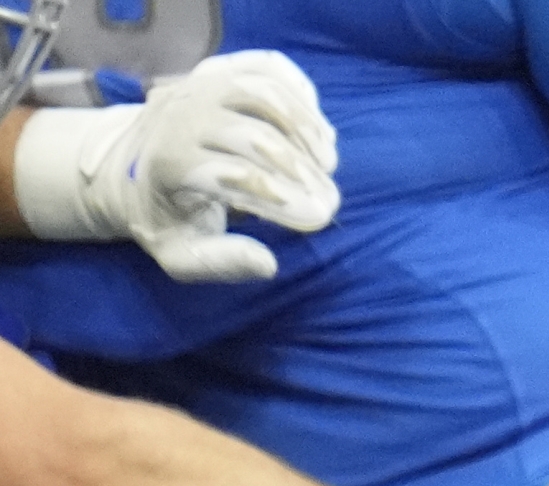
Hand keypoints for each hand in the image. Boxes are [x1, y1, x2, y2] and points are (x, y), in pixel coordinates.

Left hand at [12, 52, 339, 281]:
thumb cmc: (166, 213)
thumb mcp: (178, 254)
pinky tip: (316, 128)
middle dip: (303, 172)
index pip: (237, 177)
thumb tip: (268, 263)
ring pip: (265, 96)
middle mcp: (181, 115)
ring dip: (308, 130)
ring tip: (329, 164)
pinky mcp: (217, 69)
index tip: (318, 220)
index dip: (286, 200)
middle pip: (257, 137)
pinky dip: (301, 93)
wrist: (127, 161)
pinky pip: (267, 68)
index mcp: (169, 163)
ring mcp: (199, 85)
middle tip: (330, 201)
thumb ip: (219, 263)